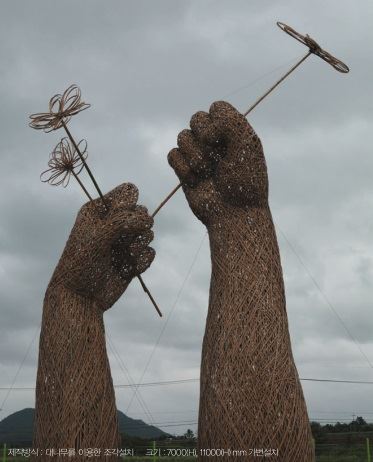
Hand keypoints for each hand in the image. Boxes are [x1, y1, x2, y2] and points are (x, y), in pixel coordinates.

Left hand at [50, 183, 154, 310]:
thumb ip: (124, 220)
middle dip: (139, 224)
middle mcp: (113, 224)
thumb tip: (148, 218)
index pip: (127, 193)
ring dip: (141, 242)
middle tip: (127, 237)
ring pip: (148, 232)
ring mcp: (123, 242)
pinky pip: (149, 252)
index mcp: (100, 210)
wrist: (80, 296)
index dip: (130, 203)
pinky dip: (144, 258)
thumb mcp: (99, 234)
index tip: (122, 217)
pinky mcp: (132, 260)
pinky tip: (132, 266)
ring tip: (128, 253)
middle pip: (142, 212)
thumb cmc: (82, 261)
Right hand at [168, 101, 267, 225]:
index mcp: (233, 131)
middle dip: (204, 138)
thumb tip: (202, 132)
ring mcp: (198, 154)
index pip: (216, 108)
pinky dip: (183, 167)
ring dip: (195, 156)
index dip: (217, 121)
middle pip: (196, 118)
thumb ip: (229, 122)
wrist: (234, 215)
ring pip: (182, 136)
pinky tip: (196, 181)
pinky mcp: (184, 170)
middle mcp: (215, 140)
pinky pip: (172, 154)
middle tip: (218, 160)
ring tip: (207, 173)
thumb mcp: (247, 146)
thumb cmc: (245, 183)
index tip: (226, 141)